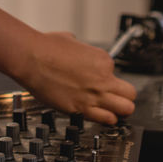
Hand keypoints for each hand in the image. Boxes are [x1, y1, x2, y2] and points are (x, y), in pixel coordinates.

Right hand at [16, 32, 136, 125]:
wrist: (32, 58)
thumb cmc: (46, 47)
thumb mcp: (72, 41)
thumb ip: (81, 49)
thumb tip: (78, 51)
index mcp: (102, 60)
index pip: (115, 73)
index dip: (106, 77)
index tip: (96, 79)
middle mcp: (102, 79)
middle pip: (130, 94)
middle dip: (124, 97)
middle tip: (116, 98)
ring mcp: (93, 95)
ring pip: (125, 110)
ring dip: (119, 111)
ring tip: (111, 110)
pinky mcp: (81, 109)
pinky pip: (106, 120)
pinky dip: (106, 120)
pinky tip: (100, 116)